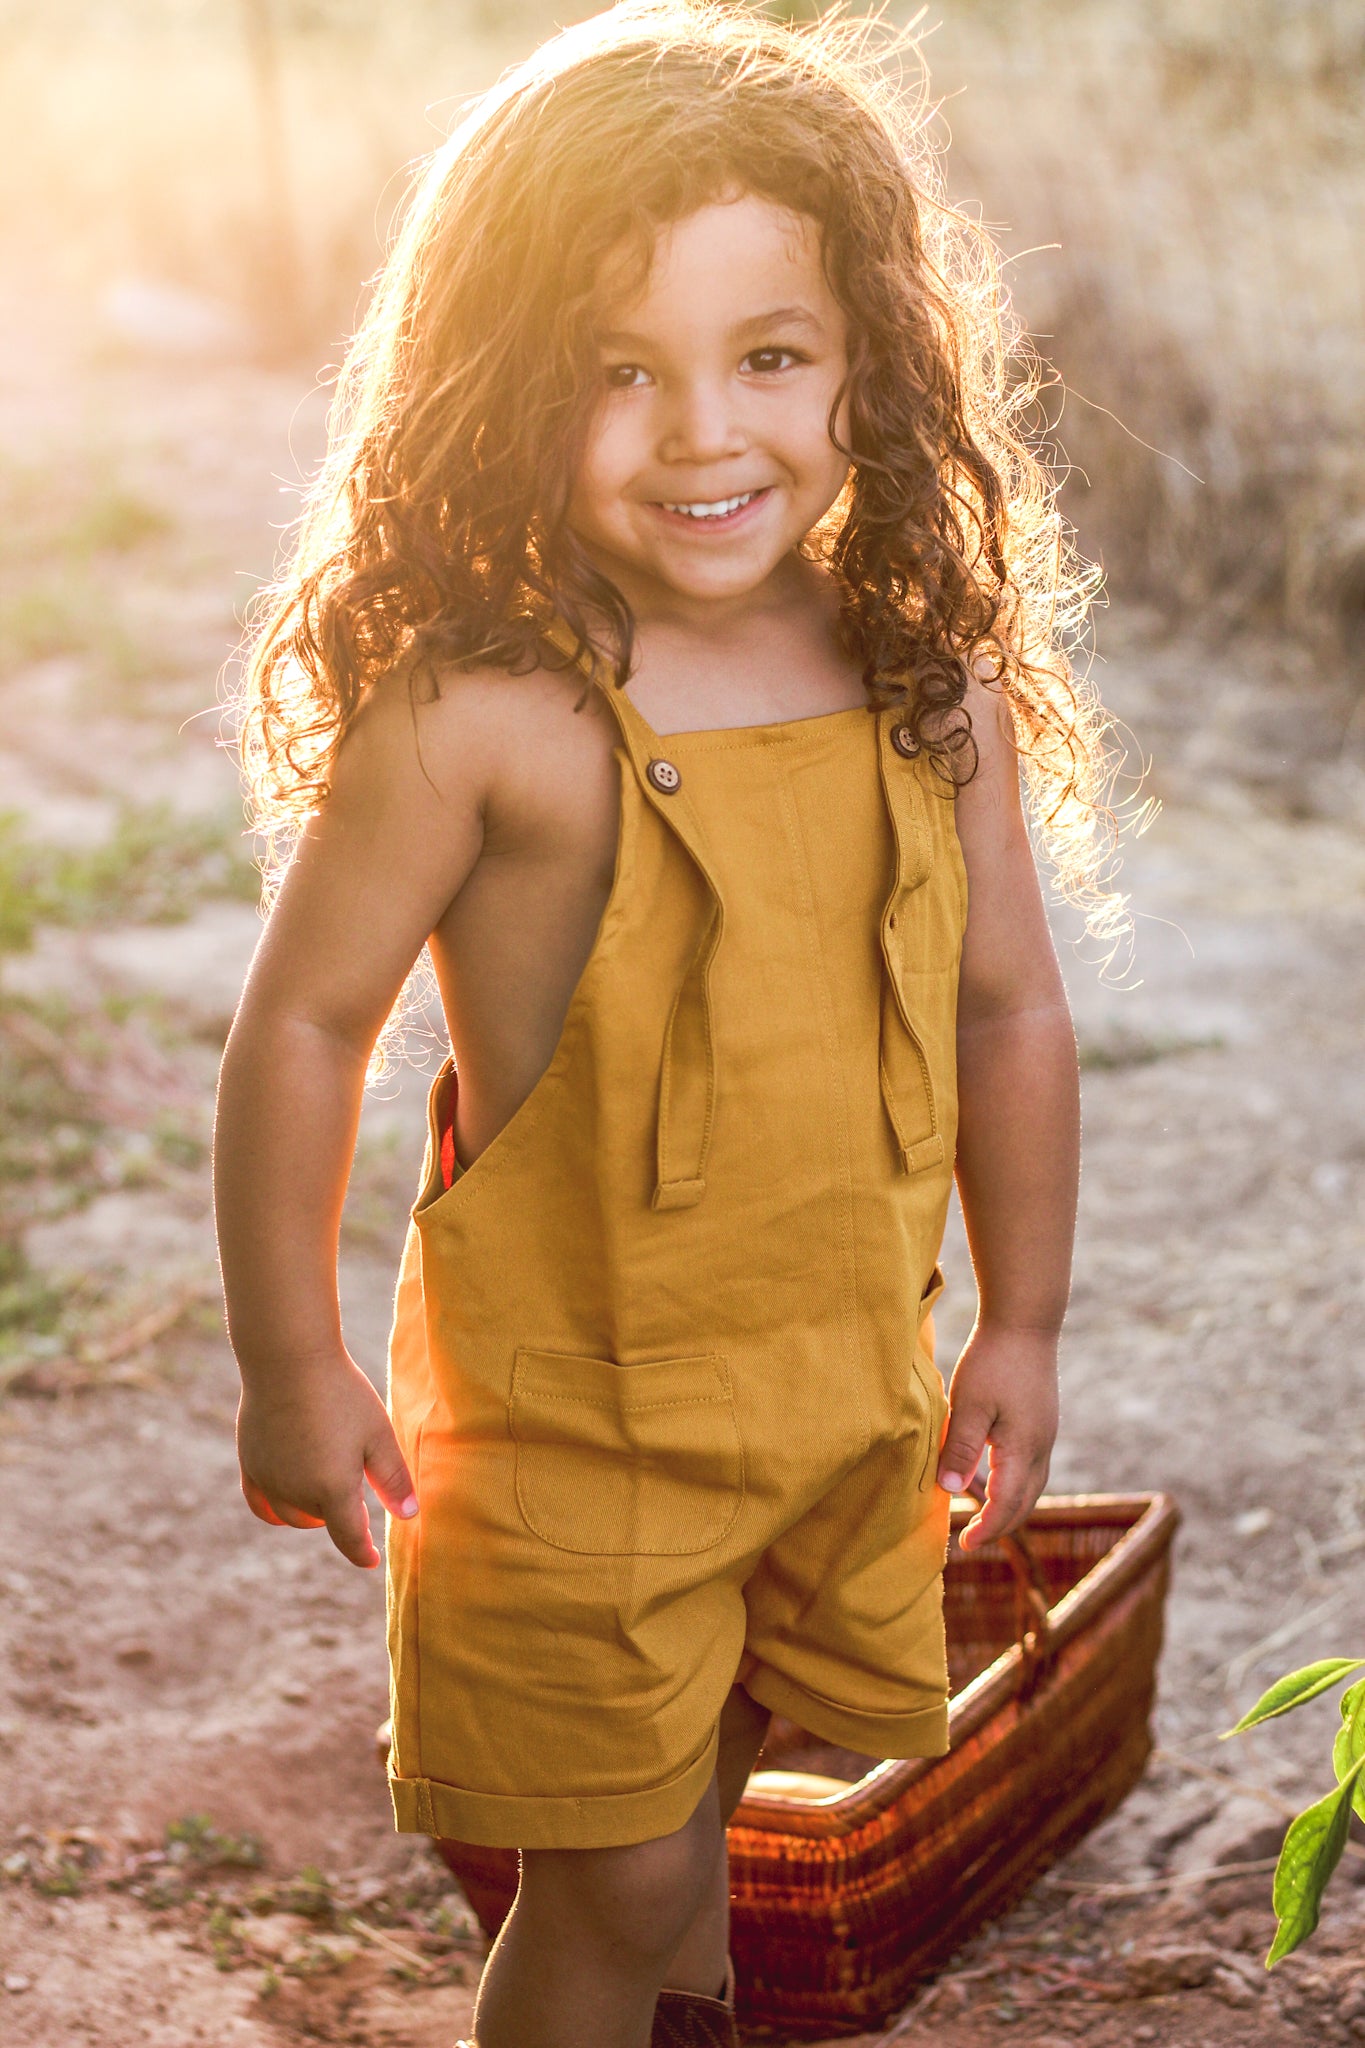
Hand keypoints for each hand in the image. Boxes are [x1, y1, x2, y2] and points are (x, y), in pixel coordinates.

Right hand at [236, 1349, 416, 1568]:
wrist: (289, 1359)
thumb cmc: (341, 1393)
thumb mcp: (378, 1434)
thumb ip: (393, 1479)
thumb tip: (410, 1515)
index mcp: (333, 1489)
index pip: (349, 1539)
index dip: (362, 1553)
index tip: (371, 1559)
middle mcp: (296, 1493)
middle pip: (322, 1522)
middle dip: (341, 1518)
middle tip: (357, 1496)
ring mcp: (269, 1480)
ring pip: (291, 1515)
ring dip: (312, 1512)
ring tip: (329, 1488)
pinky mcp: (250, 1464)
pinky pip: (261, 1504)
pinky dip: (278, 1510)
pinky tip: (290, 1501)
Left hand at [936, 1323, 1058, 1551]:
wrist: (1026, 1321)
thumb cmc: (993, 1360)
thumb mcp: (969, 1405)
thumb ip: (961, 1449)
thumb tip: (952, 1492)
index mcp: (1024, 1449)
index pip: (1007, 1505)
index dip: (986, 1529)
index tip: (963, 1545)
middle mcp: (1041, 1447)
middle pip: (1025, 1503)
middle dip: (1000, 1526)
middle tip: (972, 1538)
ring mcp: (1046, 1433)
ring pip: (1032, 1486)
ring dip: (1010, 1507)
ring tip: (983, 1515)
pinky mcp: (1043, 1421)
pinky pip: (1032, 1467)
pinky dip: (1015, 1485)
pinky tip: (996, 1479)